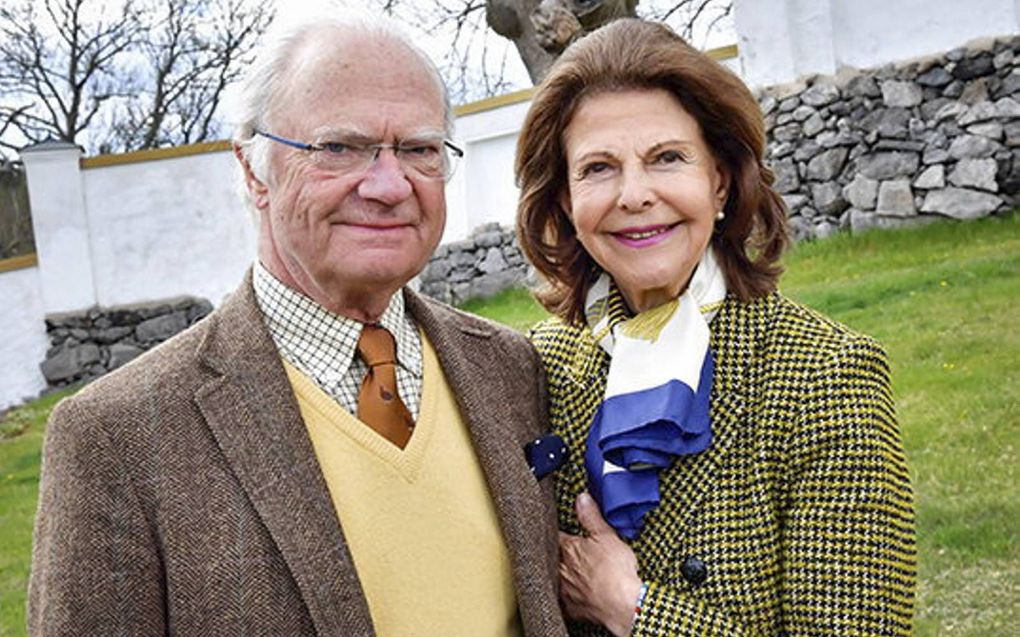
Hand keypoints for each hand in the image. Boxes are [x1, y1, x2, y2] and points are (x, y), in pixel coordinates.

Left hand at [559, 492, 643, 636]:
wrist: (621, 605)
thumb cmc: (615, 571)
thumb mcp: (606, 536)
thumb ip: (591, 516)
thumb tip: (581, 498)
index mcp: (568, 549)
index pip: (555, 536)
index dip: (557, 532)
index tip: (558, 529)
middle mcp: (561, 570)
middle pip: (552, 558)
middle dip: (556, 554)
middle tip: (563, 552)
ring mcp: (564, 591)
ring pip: (554, 579)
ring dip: (559, 576)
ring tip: (566, 574)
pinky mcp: (571, 610)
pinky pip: (562, 603)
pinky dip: (565, 599)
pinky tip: (570, 597)